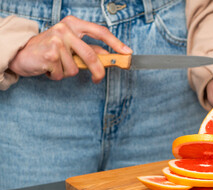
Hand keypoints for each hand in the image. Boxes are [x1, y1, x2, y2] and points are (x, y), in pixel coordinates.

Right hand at [9, 16, 132, 82]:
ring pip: (76, 69)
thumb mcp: (70, 45)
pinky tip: (49, 69)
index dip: (116, 43)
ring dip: (68, 73)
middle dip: (98, 71)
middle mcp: (65, 29)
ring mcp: (57, 41)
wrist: (22, 53)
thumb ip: (88, 49)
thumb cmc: (50, 49)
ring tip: (57, 66)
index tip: (127, 53)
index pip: (100, 32)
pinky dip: (57, 76)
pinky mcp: (50, 54)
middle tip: (97, 79)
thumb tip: (109, 57)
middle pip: (91, 55)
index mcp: (74, 24)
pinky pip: (63, 74)